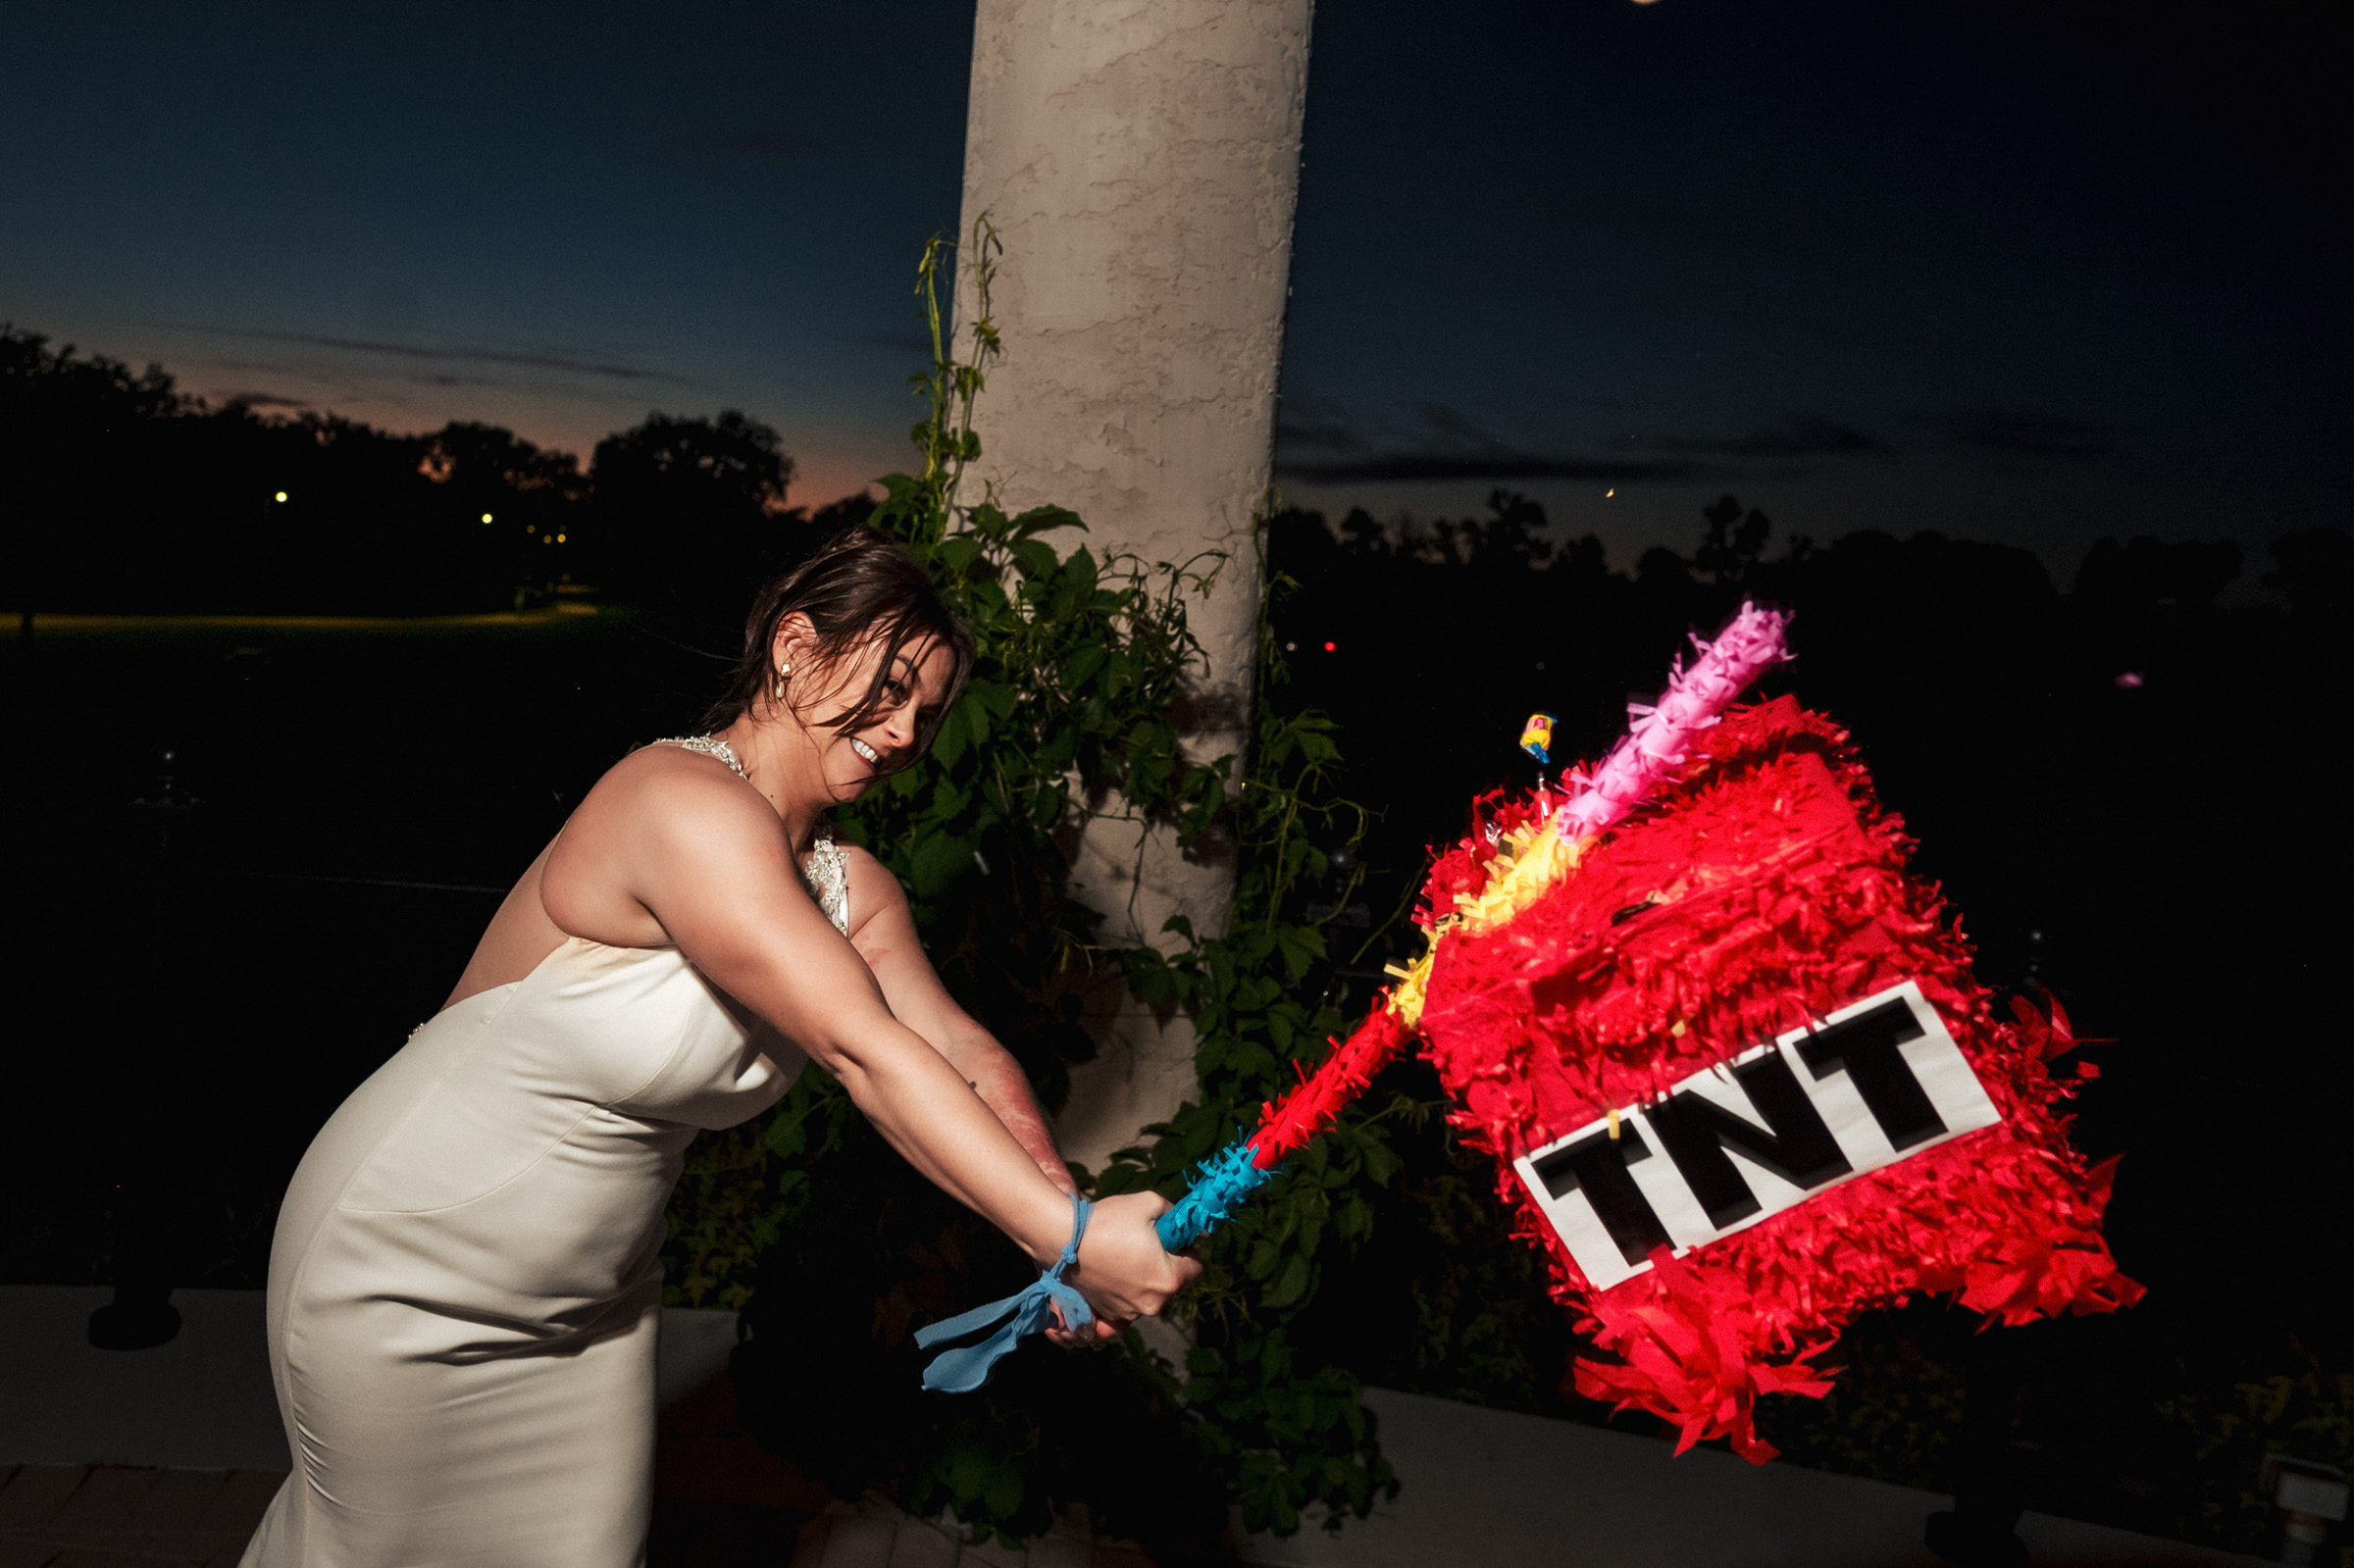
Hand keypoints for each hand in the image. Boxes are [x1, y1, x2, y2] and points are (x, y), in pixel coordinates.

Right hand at [1055, 1190, 1199, 1344]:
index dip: (1187, 1250)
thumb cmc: (1108, 1220)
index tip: (1171, 1237)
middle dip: (1166, 1264)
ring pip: (1150, 1293)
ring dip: (1145, 1277)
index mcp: (1169, 1280)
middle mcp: (1152, 1304)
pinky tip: (1111, 1266)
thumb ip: (1178, 1216)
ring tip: (1123, 1252)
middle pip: (1173, 1283)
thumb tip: (1201, 1231)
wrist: (1062, 1238)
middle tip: (1145, 1242)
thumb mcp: (1150, 1204)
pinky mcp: (1110, 1313)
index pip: (1197, 1268)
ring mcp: (1129, 1313)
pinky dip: (1125, 1286)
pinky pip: (1129, 1301)